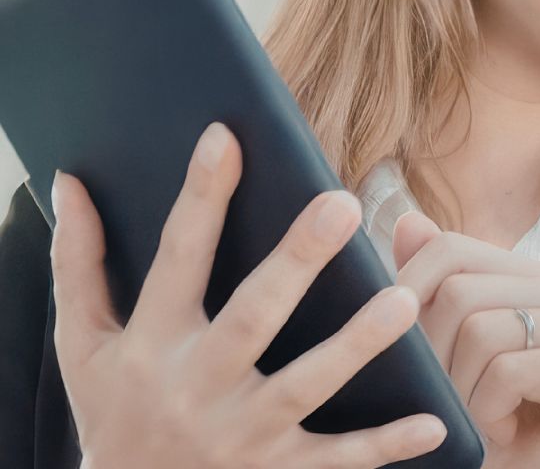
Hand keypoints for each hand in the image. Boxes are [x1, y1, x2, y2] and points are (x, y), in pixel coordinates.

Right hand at [53, 123, 445, 468]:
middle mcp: (196, 386)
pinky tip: (434, 423)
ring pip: (305, 384)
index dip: (199, 198)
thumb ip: (78, 264)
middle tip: (343, 202)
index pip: (177, 258)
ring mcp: (241, 434)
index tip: (226, 137)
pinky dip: (386, 446)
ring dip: (356, 344)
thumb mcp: (81, 344)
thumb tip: (69, 182)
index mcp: (151, 343)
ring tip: (406, 298)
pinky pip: (337, 459)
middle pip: (252, 316)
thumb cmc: (113, 408)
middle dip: (295, 261)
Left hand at [391, 212, 539, 467]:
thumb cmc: (486, 435)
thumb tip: (408, 221)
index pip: (454, 250)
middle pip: (462, 291)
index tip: (401, 350)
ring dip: (461, 394)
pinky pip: (510, 370)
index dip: (408, 295)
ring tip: (479, 421)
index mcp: (536, 284)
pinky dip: (488, 414)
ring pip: (483, 329)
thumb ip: (431, 292)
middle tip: (448, 404)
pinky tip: (503, 434)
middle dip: (434, 359)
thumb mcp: (445, 359)